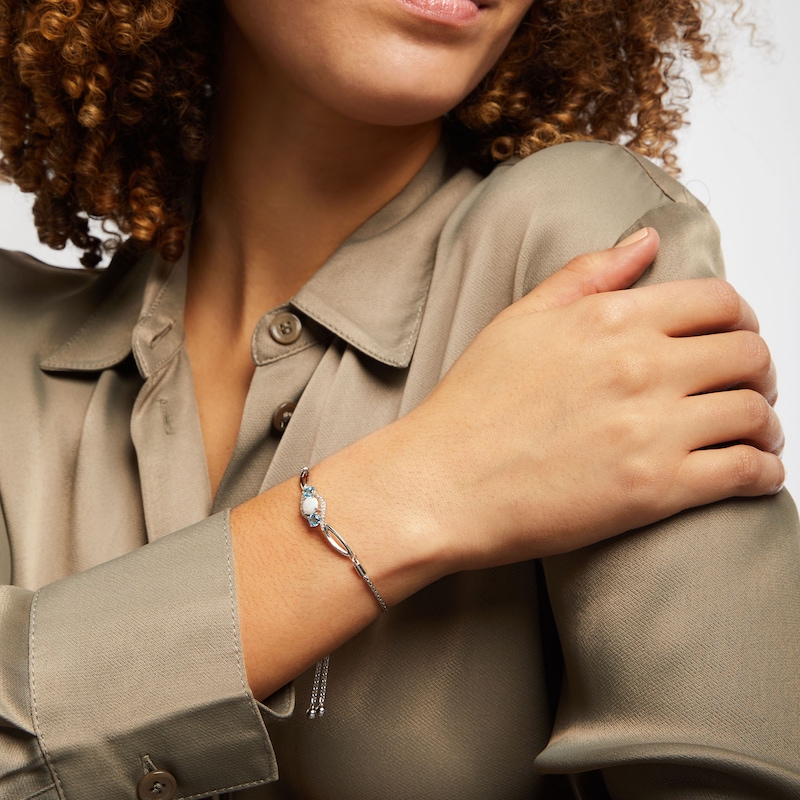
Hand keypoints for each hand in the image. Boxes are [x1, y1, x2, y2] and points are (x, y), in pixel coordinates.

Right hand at [388, 227, 783, 568]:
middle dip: (759, 370)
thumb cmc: (471, 408)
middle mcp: (640, 366)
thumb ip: (588, 275)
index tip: (734, 339)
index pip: (718, 301)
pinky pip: (745, 472)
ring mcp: (651, 428)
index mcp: (609, 319)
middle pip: (749, 354)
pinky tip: (753, 473)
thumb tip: (645, 240)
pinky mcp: (655, 490)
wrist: (440, 485)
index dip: (740, 319)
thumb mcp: (519, 320)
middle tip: (746, 389)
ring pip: (755, 413)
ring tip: (753, 436)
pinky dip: (763, 472)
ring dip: (765, 424)